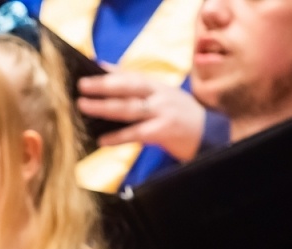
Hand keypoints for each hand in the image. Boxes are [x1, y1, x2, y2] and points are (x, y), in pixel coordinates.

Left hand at [76, 67, 205, 160]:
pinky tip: (103, 139)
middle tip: (82, 85)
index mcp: (158, 86)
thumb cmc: (180, 117)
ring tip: (84, 106)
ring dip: (104, 106)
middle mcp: (160, 95)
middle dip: (103, 85)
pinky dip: (118, 137)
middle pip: (128, 87)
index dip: (110, 71)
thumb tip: (109, 86)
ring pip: (129, 108)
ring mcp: (162, 112)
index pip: (131, 75)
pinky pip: (136, 133)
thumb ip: (141, 93)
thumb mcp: (163, 98)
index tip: (91, 66)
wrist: (210, 135)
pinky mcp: (164, 131)